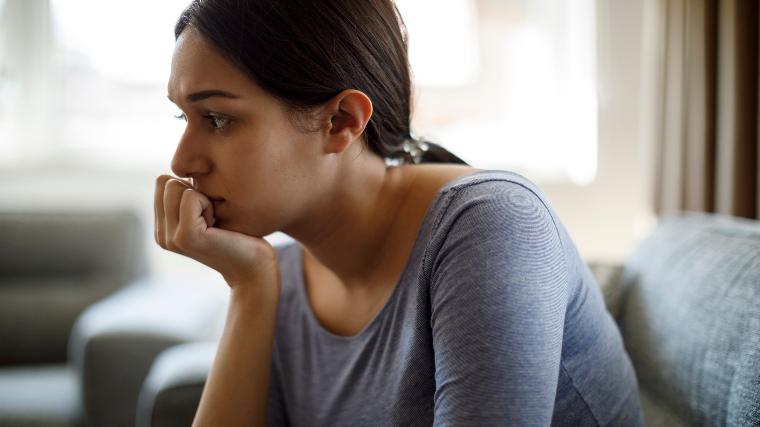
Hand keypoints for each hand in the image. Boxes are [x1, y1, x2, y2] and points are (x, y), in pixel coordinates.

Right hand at [154, 175, 278, 289]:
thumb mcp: (207, 210)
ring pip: (176, 186)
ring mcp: (171, 237)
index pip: (162, 181)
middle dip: (195, 192)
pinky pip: (191, 196)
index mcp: (162, 227)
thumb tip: (183, 167)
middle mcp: (161, 234)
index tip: (207, 212)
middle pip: (166, 181)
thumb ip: (187, 194)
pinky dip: (209, 204)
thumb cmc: (238, 234)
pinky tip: (218, 226)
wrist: (254, 266)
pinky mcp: (186, 237)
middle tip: (213, 218)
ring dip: (203, 198)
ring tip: (215, 223)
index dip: (190, 189)